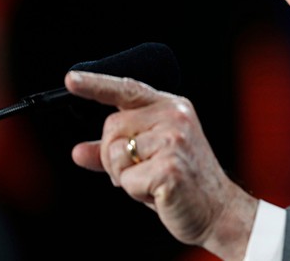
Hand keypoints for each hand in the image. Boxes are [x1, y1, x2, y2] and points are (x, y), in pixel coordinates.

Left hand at [67, 70, 256, 259]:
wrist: (218, 209)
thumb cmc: (183, 182)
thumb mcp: (147, 159)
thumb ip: (113, 151)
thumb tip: (78, 152)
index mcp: (172, 108)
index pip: (128, 90)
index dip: (97, 84)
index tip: (72, 79)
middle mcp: (175, 118)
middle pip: (111, 127)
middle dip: (114, 156)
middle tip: (142, 171)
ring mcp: (174, 141)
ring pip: (115, 154)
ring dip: (125, 177)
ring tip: (153, 181)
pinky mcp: (170, 167)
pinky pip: (127, 179)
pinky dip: (136, 192)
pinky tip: (158, 192)